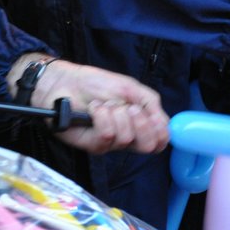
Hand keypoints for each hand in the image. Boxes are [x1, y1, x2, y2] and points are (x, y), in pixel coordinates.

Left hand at [10, 54, 168, 154]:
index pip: (160, 141)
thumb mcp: (130, 88)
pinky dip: (102, 117)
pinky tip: (94, 109)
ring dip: (116, 114)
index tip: (149, 112)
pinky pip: (107, 136)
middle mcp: (126, 137)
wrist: (65, 82)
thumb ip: (151, 103)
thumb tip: (164, 123)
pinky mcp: (93, 144)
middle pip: (148, 146)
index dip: (160, 130)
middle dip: (142, 123)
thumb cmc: (94, 84)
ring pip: (127, 139)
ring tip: (104, 104)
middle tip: (129, 108)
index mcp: (138, 124)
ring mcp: (110, 143)